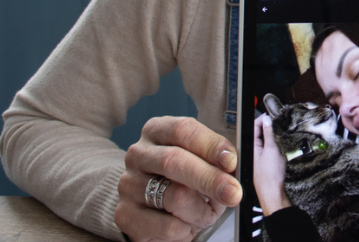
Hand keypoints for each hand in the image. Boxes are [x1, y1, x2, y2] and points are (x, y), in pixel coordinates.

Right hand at [115, 116, 242, 241]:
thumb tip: (233, 166)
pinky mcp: (125, 215)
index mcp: (157, 131)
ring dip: (200, 210)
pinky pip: (168, 226)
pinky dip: (187, 229)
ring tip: (204, 212)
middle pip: (174, 161)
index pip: (183, 130)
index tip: (231, 161)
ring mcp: (129, 184)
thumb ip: (218, 161)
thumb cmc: (184, 182)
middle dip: (209, 178)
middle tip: (233, 192)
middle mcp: (138, 154)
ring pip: (174, 196)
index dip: (210, 145)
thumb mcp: (203, 164)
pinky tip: (185, 224)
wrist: (155, 213)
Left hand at [253, 114, 291, 214]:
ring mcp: (258, 157)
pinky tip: (281, 147)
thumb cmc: (270, 175)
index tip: (274, 114)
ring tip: (282, 136)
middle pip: (260, 132)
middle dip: (270, 127)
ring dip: (273, 136)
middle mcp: (252, 150)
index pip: (254, 125)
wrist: (273, 193)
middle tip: (280, 124)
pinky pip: (269, 148)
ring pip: (265, 140)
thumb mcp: (271, 149)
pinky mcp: (264, 163)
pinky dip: (275, 145)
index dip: (264, 118)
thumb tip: (267, 119)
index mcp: (250, 146)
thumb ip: (269, 132)